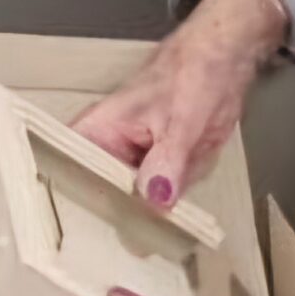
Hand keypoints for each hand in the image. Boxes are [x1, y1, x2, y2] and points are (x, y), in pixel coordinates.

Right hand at [73, 0, 287, 208]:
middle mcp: (109, 148)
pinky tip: (194, 165)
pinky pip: (163, 195)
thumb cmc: (194, 73)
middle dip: (131, 211)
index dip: (74, 205)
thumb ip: (167, 161)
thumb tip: (154, 201)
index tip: (87, 236)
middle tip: (150, 220)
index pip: (69, 172)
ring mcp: (134, 160)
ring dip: (165, 198)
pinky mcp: (158, 166)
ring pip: (137, 203)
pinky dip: (180, 191)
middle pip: (101, 199)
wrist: (225, 59)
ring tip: (183, 161)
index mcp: (98, 129)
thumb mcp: (182, 120)